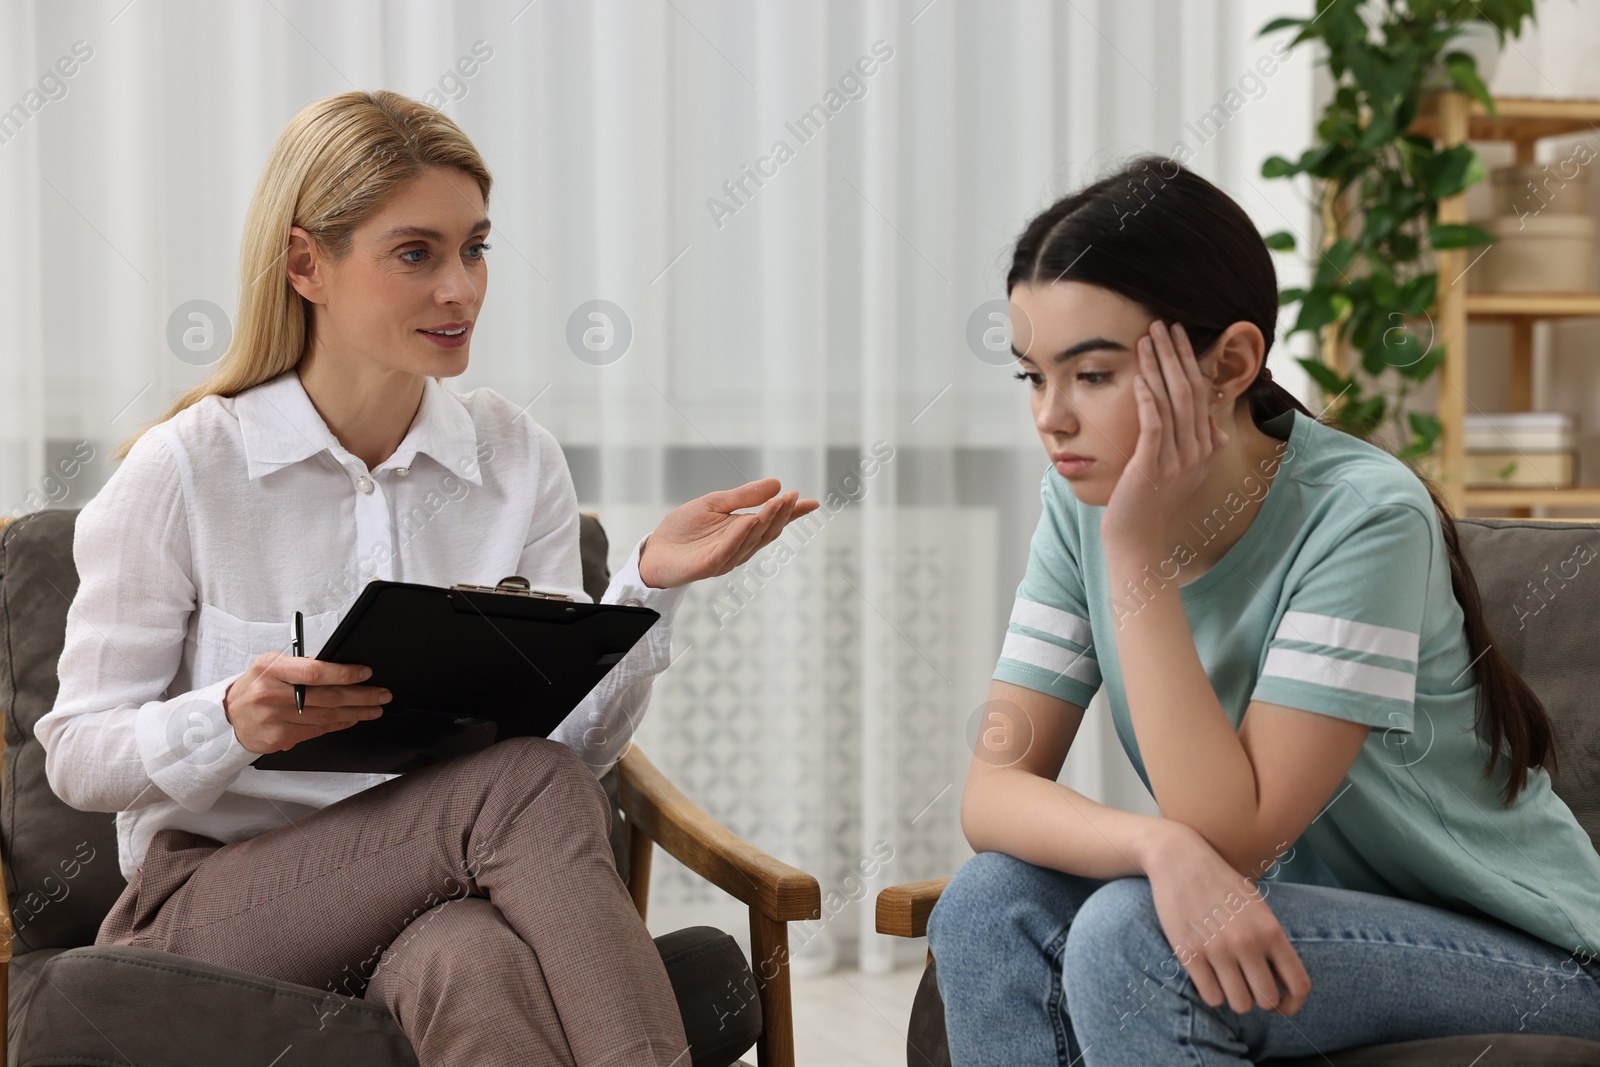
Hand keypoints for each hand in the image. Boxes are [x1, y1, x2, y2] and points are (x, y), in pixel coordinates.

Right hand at [223, 652, 389, 754]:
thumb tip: (339, 662)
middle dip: (360, 695)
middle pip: (326, 696)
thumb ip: (302, 664)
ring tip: (375, 707)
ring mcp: (275, 719)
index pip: (314, 671)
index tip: (365, 673)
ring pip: (326, 716)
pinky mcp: (279, 738)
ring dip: (356, 712)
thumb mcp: (271, 666)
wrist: (228, 717)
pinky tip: (353, 718)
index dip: (343, 673)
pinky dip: (340, 724)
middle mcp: (271, 694)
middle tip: (382, 694)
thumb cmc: (256, 687)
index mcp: (270, 669)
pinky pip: (317, 730)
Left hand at [637, 478, 819, 588]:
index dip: (792, 513)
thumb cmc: (683, 530)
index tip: (811, 502)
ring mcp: (726, 558)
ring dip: (765, 521)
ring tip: (777, 503)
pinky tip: (750, 521)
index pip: (772, 521)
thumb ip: (743, 496)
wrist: (655, 551)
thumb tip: (776, 483)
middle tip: (792, 497)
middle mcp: (740, 547)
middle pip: (766, 531)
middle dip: (781, 514)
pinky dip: (740, 537)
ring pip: (751, 540)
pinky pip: (727, 551)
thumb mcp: (714, 503)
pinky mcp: (708, 565)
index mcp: (743, 532)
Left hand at [1102, 320, 1227, 549]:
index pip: (1201, 393)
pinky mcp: (1152, 467)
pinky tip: (1140, 376)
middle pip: (1190, 390)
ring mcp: (1177, 460)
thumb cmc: (1153, 500)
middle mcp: (1198, 451)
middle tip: (1162, 324)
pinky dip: (1148, 398)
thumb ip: (1200, 445)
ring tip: (1147, 339)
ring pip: (1172, 402)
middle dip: (1174, 353)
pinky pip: (1154, 425)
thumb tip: (1214, 425)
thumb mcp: (1185, 470)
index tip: (1177, 335)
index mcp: (1207, 448)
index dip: (1189, 361)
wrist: (1137, 536)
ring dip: (1158, 366)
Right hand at [1144, 823, 1310, 1016]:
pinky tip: (1208, 977)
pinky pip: (1211, 997)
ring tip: (1227, 981)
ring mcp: (1217, 949)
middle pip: (1267, 1000)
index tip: (1283, 1005)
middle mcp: (1247, 942)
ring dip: (1234, 998)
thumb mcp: (1256, 905)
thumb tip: (1282, 982)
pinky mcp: (1189, 953)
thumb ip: (1271, 940)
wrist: (1179, 858)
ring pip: (1239, 1004)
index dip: (1294, 1004)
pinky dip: (1212, 993)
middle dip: (1259, 999)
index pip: (1299, 985)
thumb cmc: (1220, 883)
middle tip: (1247, 986)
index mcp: (1270, 930)